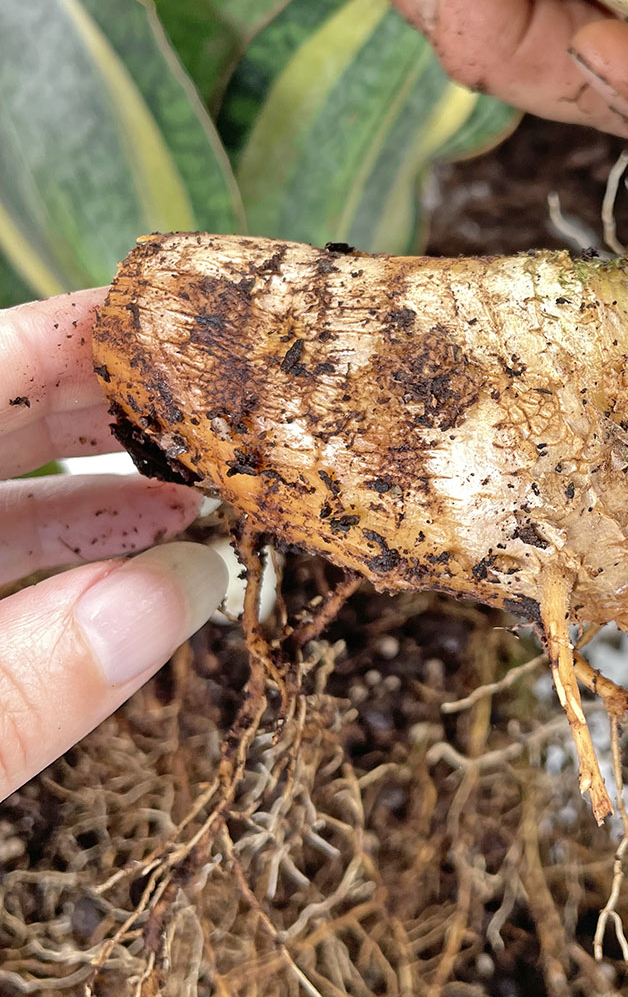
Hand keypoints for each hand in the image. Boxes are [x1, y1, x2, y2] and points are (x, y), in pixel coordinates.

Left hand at [0, 291, 227, 802]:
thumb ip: (27, 684)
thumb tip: (185, 589)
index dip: (86, 328)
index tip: (191, 313)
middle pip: (4, 411)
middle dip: (120, 402)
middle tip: (234, 399)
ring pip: (4, 490)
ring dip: (109, 484)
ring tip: (215, 484)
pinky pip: (1, 562)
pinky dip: (72, 557)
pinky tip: (150, 562)